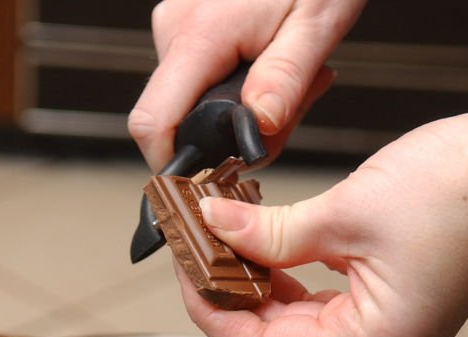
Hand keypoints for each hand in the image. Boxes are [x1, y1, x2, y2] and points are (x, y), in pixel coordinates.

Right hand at [128, 0, 365, 170]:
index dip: (173, 165)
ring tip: (292, 78)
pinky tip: (274, 65)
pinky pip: (203, 76)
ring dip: (245, 108)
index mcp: (199, 35)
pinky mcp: (188, 24)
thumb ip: (283, 85)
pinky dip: (241, 85)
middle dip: (233, 133)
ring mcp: (178, 24)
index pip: (153, 123)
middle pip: (179, 118)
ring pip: (194, 100)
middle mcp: (175, 28)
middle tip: (290, 111)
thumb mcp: (314, 28)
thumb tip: (256, 135)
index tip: (208, 182)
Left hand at [177, 106, 467, 336]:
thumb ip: (269, 233)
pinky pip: (329, 303)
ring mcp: (396, 328)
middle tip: (194, 251)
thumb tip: (214, 228)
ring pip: (304, 321)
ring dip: (260, 284)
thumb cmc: (460, 187)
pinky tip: (262, 248)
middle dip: (234, 295)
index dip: (217, 314)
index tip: (184, 274)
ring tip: (220, 244)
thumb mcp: (345, 212)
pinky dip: (292, 278)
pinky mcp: (398, 303)